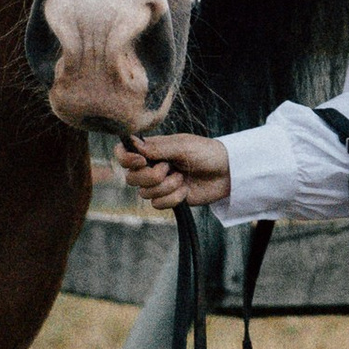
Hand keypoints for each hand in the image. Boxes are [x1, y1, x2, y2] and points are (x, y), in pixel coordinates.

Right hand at [117, 132, 232, 208]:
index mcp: (151, 149)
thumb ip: (157, 147)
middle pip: (131, 178)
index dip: (125, 159)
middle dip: (150, 177)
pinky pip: (157, 204)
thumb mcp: (182, 146)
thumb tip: (132, 143)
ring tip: (182, 178)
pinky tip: (185, 190)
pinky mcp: (168, 198)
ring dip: (166, 187)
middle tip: (170, 169)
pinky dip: (173, 198)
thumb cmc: (205, 153)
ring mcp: (159, 184)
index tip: (141, 161)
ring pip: (144, 193)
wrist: (225, 173)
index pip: (123, 153)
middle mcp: (151, 166)